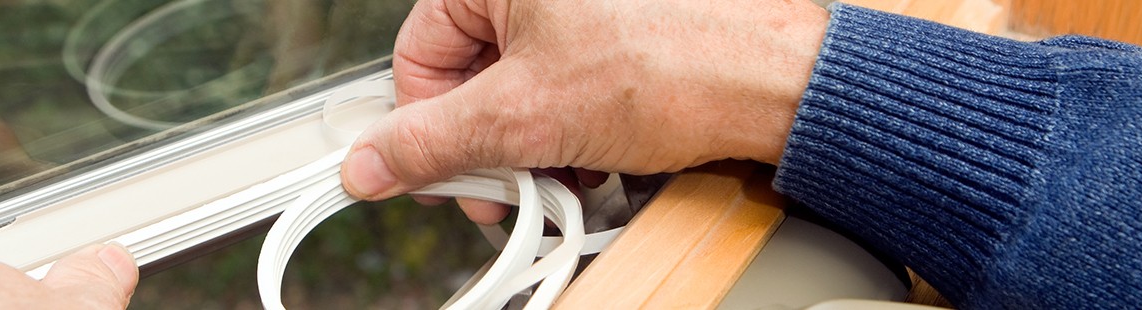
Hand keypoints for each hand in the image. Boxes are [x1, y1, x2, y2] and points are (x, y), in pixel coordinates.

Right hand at [340, 0, 829, 221]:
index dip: (423, 122)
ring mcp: (584, 9)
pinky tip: (596, 163)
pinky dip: (573, 135)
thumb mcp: (523, 117)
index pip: (420, 51)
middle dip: (489, 144)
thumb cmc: (671, 66)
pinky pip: (568, 88)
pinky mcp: (621, 36)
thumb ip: (431, 142)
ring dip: (533, 148)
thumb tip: (368, 162)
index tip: (440, 172)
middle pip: (473, 75)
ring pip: (523, 90)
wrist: (774, 83)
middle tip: (504, 187)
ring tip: (565, 176)